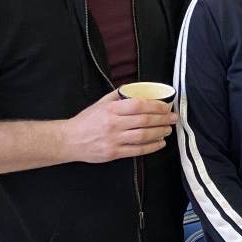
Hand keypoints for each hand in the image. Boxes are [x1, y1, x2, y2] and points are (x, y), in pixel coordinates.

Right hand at [60, 90, 176, 162]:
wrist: (68, 140)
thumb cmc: (86, 120)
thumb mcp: (100, 103)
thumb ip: (118, 96)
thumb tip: (136, 88)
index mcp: (111, 109)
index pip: (139, 105)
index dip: (156, 105)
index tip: (166, 106)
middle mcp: (113, 124)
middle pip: (144, 120)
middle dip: (163, 119)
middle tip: (173, 118)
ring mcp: (113, 139)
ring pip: (143, 136)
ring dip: (160, 132)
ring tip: (168, 129)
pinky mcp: (113, 153)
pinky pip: (137, 150)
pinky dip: (151, 147)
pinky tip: (160, 143)